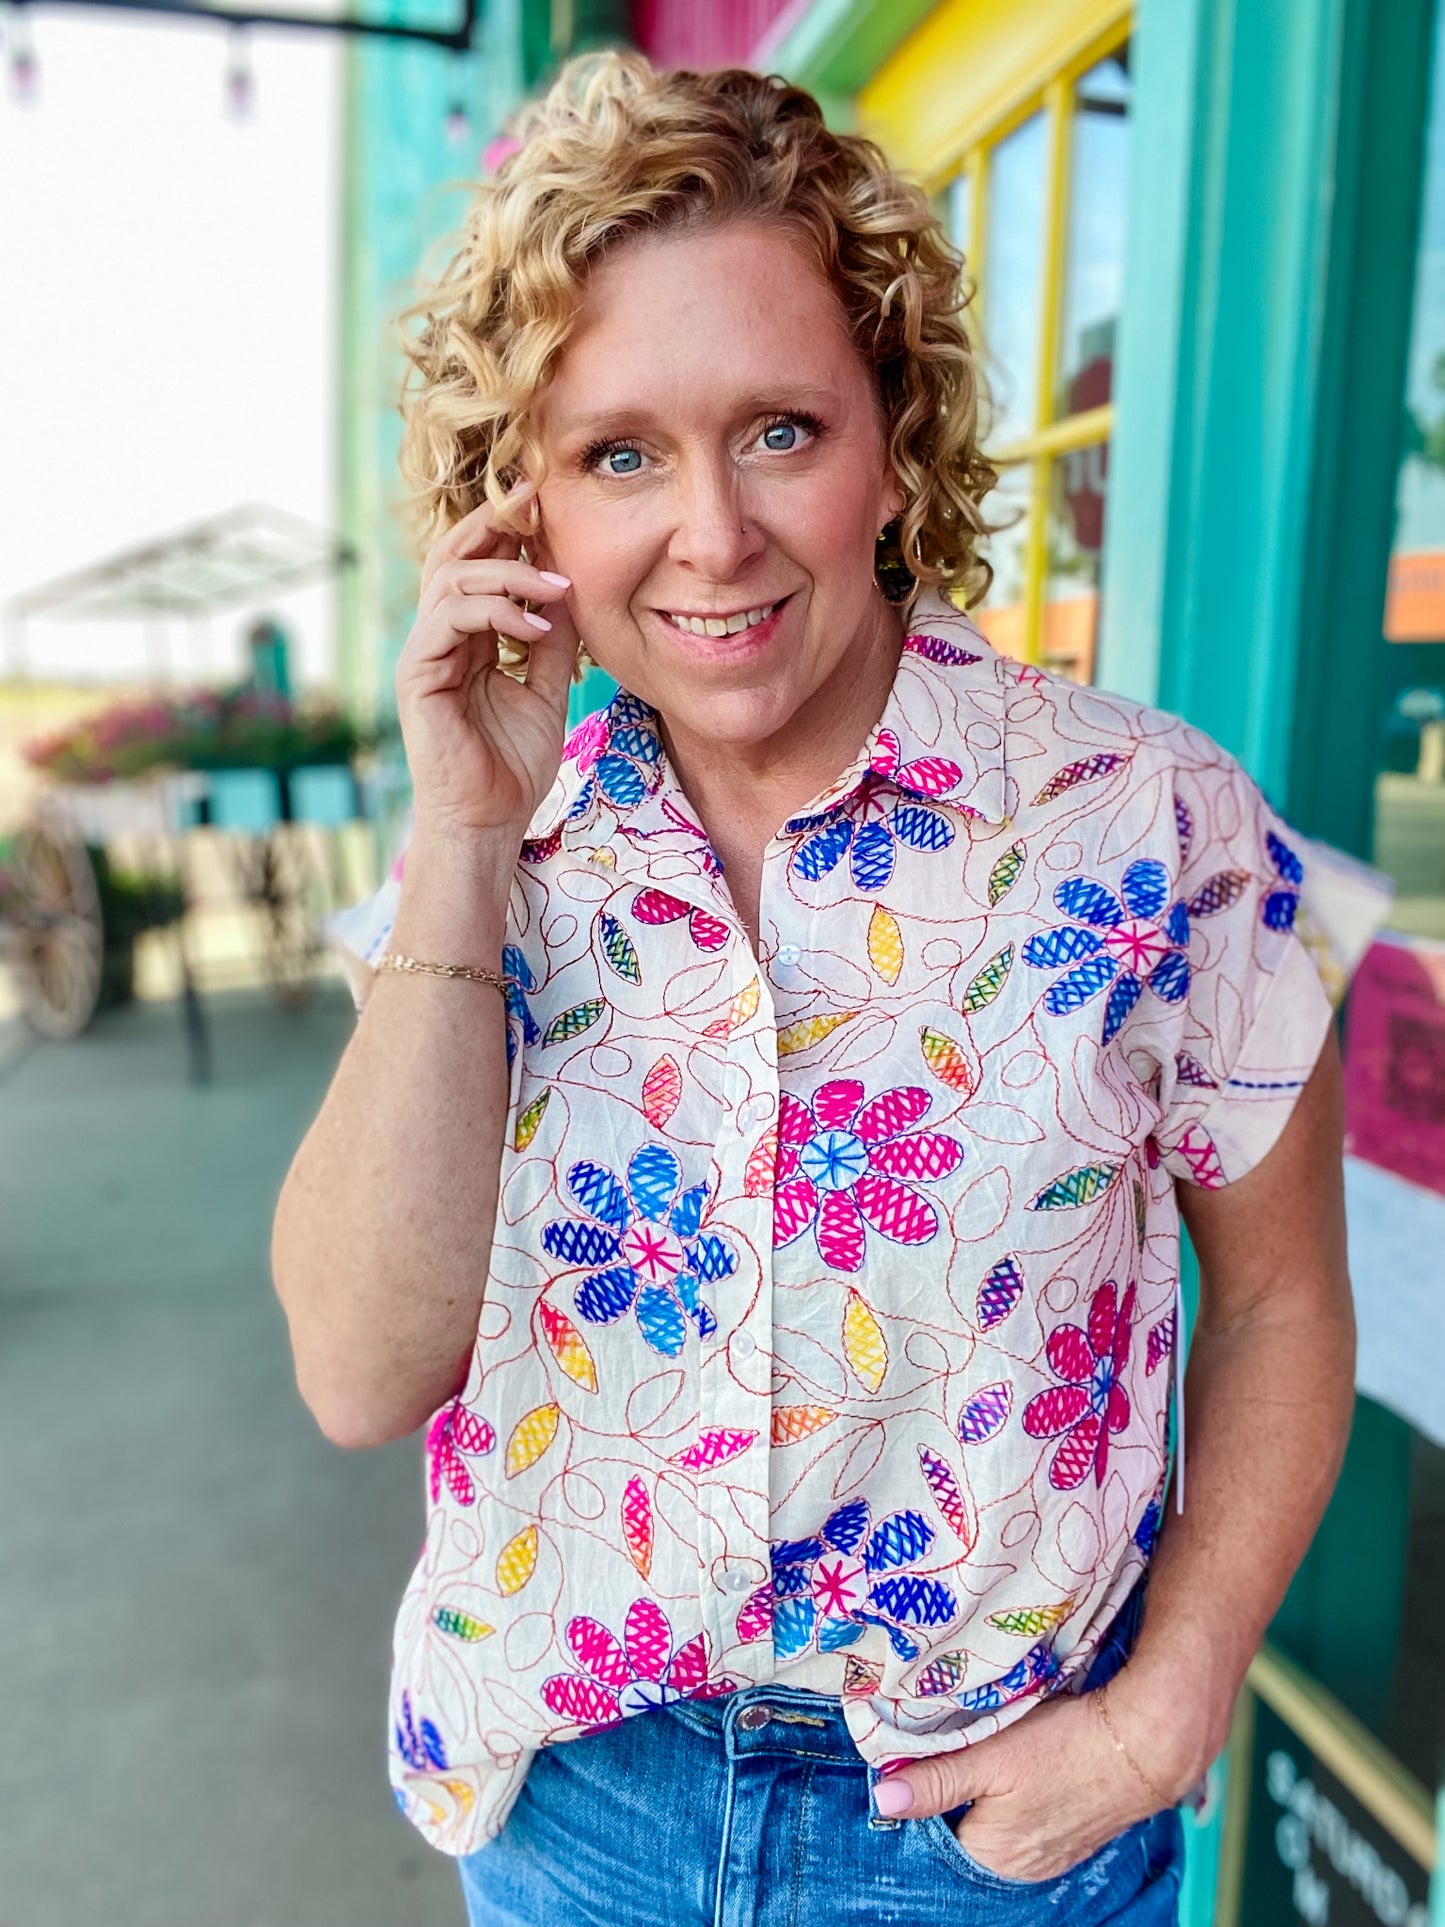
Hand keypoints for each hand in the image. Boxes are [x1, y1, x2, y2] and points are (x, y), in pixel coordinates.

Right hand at [396, 483, 580, 843]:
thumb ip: (553, 643)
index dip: (504, 532)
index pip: (476, 569)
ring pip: (450, 581)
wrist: (489, 822)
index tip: (541, 503)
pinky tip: (537, 627)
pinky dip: (496, 612)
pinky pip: (449, 619)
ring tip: (557, 587)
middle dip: (492, 523)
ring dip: (508, 574)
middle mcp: (438, 640)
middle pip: (451, 558)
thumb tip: (568, 590)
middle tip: (533, 500)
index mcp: (465, 641)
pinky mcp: (417, 675)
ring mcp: (423, 655)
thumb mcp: (548, 692)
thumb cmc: (513, 767)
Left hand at [874, 1679, 1191, 1884]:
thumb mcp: (990, 1757)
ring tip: (991, 1756)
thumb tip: (881, 1799)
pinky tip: (1025, 1770)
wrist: (1144, 1744)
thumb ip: (934, 1781)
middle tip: (957, 1750)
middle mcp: (1019, 1870)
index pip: (933, 1832)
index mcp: (989, 1857)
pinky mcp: (1071, 1837)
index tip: (920, 1760)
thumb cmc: (1065, 1747)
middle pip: (964, 1830)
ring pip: (996, 1825)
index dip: (924, 1794)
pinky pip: (1028, 1823)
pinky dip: (1019, 1800)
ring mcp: (1049, 1857)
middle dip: (955, 1795)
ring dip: (988, 1797)